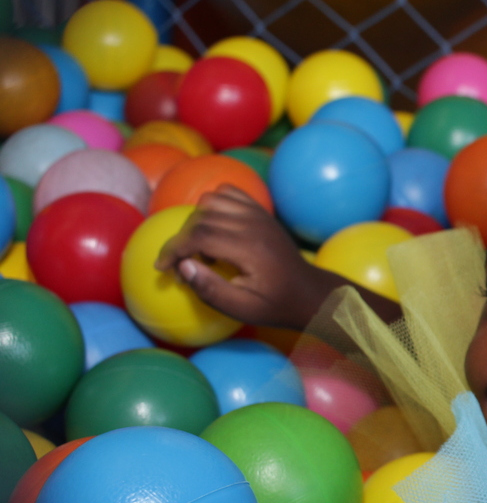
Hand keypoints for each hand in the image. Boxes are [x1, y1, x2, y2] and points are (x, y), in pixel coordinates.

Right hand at [154, 184, 341, 329]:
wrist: (308, 292)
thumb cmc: (275, 305)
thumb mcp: (243, 308)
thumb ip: (211, 289)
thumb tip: (183, 266)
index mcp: (250, 248)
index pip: (199, 235)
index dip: (174, 249)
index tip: (162, 267)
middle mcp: (254, 224)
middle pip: (201, 217)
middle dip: (182, 240)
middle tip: (182, 267)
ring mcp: (259, 214)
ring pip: (211, 200)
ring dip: (196, 222)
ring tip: (201, 251)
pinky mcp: (260, 211)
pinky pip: (228, 193)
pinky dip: (213, 206)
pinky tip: (214, 231)